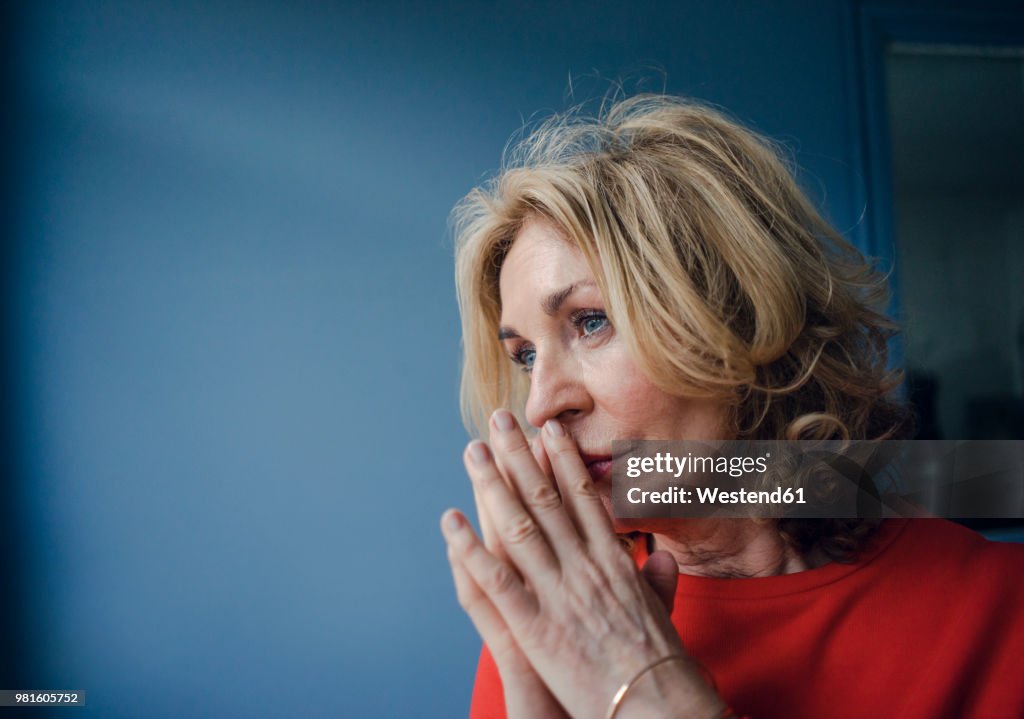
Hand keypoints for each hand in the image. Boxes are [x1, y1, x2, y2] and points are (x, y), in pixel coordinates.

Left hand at [442, 410, 725, 718]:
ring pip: (518, 525)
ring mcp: (558, 593)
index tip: (547, 429)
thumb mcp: (663, 612)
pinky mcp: (534, 627)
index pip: (582, 497)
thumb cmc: (663, 663)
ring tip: (473, 451)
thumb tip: (663, 557)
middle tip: (499, 420)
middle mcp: (584, 566)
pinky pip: (495, 580)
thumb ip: (657, 580)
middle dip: (519, 455)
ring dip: (491, 483)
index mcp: (613, 561)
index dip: (561, 459)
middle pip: (545, 498)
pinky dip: (469, 548)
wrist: (660, 706)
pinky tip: (450, 520)